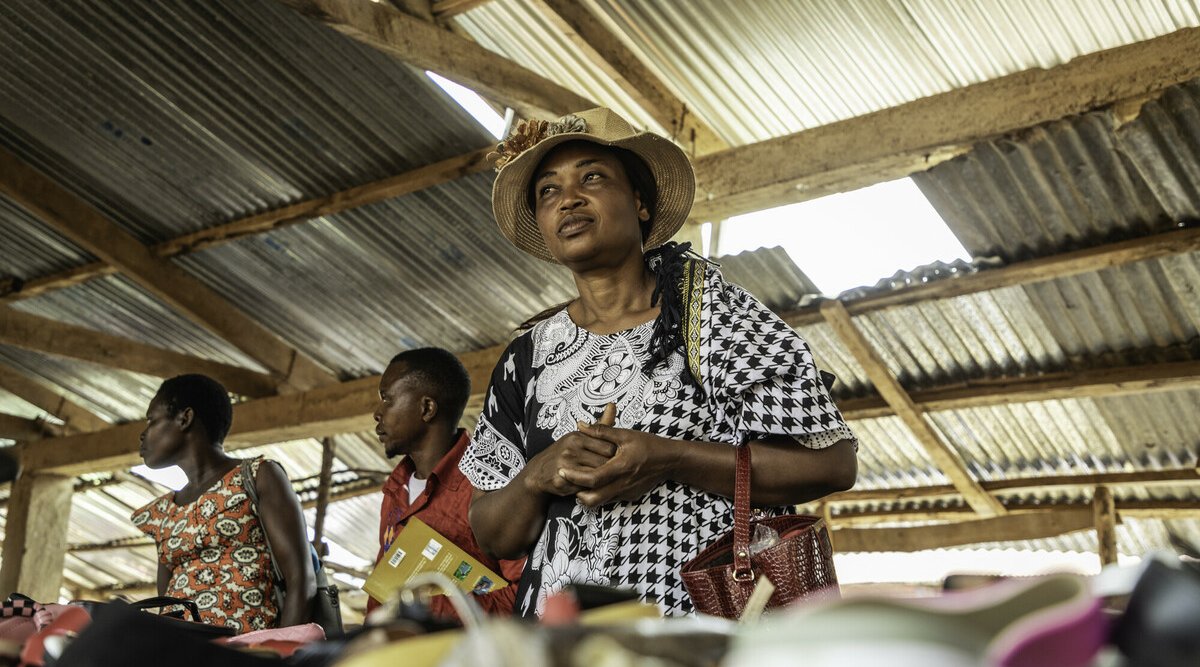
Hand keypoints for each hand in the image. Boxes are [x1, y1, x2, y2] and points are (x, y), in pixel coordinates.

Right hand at [521, 403, 617, 496]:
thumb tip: (613, 405)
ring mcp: (566, 464)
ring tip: (600, 479)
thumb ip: (600, 425)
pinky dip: (590, 488)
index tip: (614, 460)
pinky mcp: (562, 480)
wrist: (538, 472)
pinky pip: (585, 486)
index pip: (609, 447)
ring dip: (601, 479)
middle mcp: (571, 449)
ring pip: (597, 475)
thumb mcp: (580, 436)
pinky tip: (589, 486)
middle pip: (605, 462)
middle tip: (610, 472)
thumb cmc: (565, 453)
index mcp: (578, 437)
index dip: (615, 456)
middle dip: (610, 469)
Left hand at [563, 421, 679, 506]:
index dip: (574, 476)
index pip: (592, 478)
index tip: (562, 470)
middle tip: (568, 482)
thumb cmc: (648, 444)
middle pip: (593, 499)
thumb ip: (601, 430)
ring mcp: (626, 492)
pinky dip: (599, 494)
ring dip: (586, 495)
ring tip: (579, 482)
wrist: (670, 461)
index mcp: (620, 467)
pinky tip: (595, 482)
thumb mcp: (625, 434)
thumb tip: (580, 425)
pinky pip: (610, 499)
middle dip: (576, 493)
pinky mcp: (629, 496)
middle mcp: (622, 483)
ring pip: (600, 502)